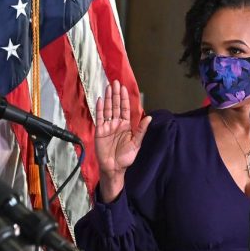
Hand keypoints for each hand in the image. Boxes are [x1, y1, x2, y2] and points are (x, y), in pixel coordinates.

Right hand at [94, 80, 150, 200]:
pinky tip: (100, 100)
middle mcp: (117, 123)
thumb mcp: (136, 144)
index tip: (123, 88)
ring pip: (108, 109)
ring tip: (108, 87)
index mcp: (126, 125)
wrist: (114, 168)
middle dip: (116, 94)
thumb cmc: (126, 157)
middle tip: (115, 82)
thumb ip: (141, 130)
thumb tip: (149, 118)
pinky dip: (100, 109)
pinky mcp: (100, 131)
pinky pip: (100, 118)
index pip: (125, 109)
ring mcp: (108, 126)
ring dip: (108, 98)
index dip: (124, 98)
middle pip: (116, 106)